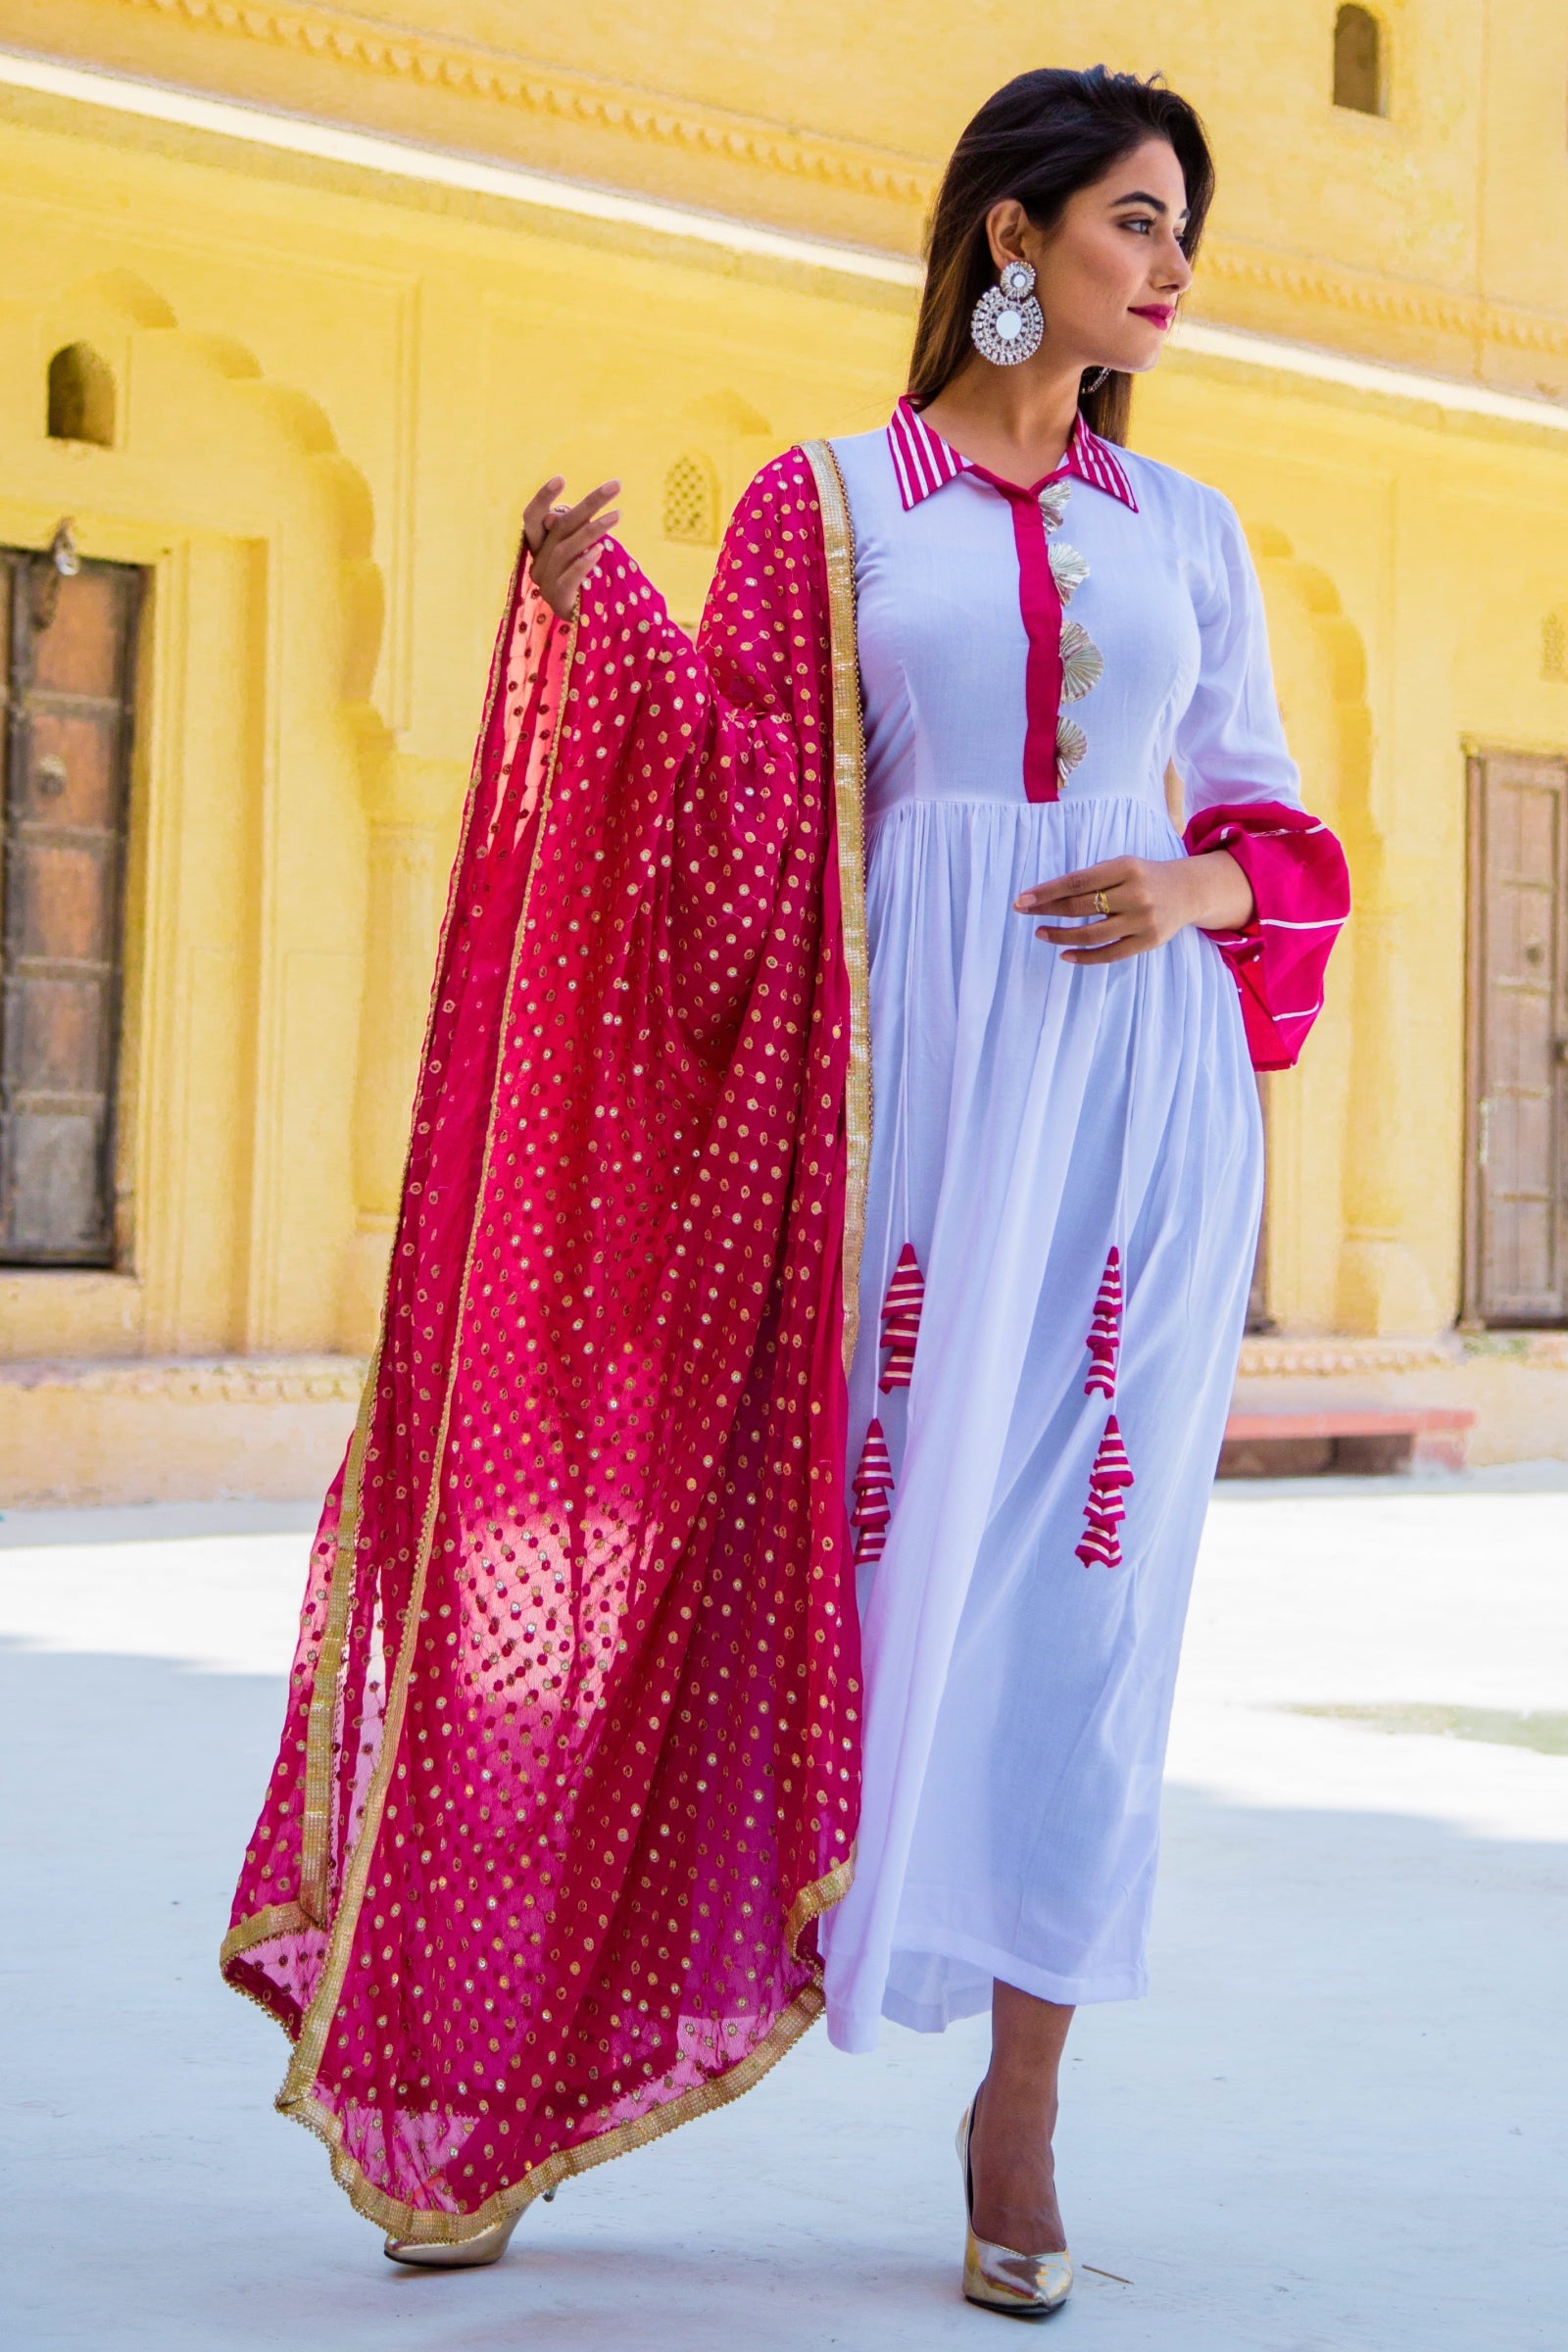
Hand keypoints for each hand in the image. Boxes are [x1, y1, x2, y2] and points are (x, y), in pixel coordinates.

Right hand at [522, 476, 620, 619]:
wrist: (590, 624)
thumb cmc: (587, 582)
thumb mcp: (580, 552)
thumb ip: (572, 533)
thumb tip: (555, 515)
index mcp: (540, 549)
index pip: (532, 518)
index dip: (543, 498)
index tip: (561, 478)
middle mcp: (538, 564)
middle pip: (559, 527)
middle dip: (589, 503)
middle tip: (616, 485)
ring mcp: (546, 584)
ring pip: (565, 550)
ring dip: (593, 530)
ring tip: (618, 515)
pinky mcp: (559, 601)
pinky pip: (569, 579)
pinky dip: (583, 563)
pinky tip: (600, 551)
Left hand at [1015, 850, 1253, 964]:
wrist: (1188, 891)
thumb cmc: (1144, 876)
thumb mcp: (1123, 865)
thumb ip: (1093, 877)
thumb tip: (1049, 895)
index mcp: (1126, 867)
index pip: (1077, 881)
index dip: (1047, 891)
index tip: (1022, 899)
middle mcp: (1136, 893)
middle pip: (1081, 907)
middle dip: (1047, 910)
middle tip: (1024, 913)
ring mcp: (1143, 920)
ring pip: (1091, 934)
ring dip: (1061, 936)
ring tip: (1041, 933)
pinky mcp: (1148, 942)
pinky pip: (1109, 954)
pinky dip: (1084, 957)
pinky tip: (1065, 954)